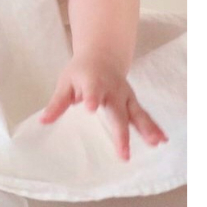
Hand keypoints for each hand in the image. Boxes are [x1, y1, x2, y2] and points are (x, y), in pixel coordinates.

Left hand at [39, 53, 168, 159]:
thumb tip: (43, 122)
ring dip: (146, 128)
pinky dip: (154, 126)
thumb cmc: (80, 72)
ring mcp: (125, 95)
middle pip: (117, 111)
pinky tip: (162, 139)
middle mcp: (111, 89)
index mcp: (92, 82)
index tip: (89, 107)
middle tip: (123, 151)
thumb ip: (57, 103)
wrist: (101, 55)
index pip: (92, 90)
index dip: (91, 98)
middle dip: (121, 131)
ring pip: (136, 113)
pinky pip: (144, 115)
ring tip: (154, 143)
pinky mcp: (133, 101)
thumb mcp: (65, 83)